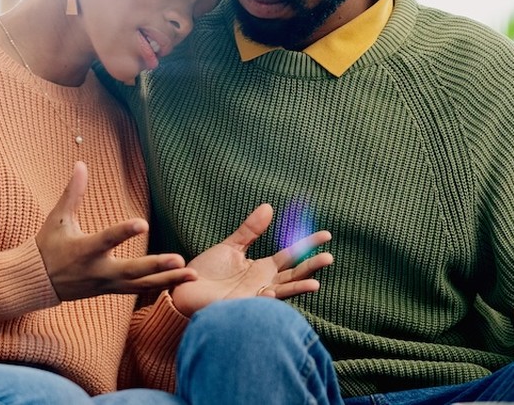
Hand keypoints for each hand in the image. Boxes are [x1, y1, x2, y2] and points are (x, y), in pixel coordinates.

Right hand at [37, 162, 196, 300]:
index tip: (143, 223)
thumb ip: (73, 192)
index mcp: (84, 250)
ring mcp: (106, 284)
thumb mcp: (57, 218)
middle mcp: (97, 270)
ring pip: (140, 285)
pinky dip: (159, 286)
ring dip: (167, 279)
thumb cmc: (48, 246)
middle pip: (131, 271)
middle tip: (179, 260)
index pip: (107, 240)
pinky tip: (180, 281)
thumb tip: (81, 164)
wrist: (37, 282)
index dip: (124, 232)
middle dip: (156, 266)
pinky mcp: (111, 291)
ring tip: (192, 274)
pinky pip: (139, 291)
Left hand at [170, 203, 332, 315]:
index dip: (309, 244)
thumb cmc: (206, 272)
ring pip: (283, 292)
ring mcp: (255, 296)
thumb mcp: (230, 246)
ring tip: (315, 284)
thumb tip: (269, 207)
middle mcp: (264, 283)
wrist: (184, 290)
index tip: (327, 235)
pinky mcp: (242, 306)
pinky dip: (265, 299)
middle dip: (311, 267)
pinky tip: (269, 291)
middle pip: (294, 274)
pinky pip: (258, 304)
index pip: (292, 255)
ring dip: (298, 288)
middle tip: (329, 257)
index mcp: (263, 268)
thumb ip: (250, 230)